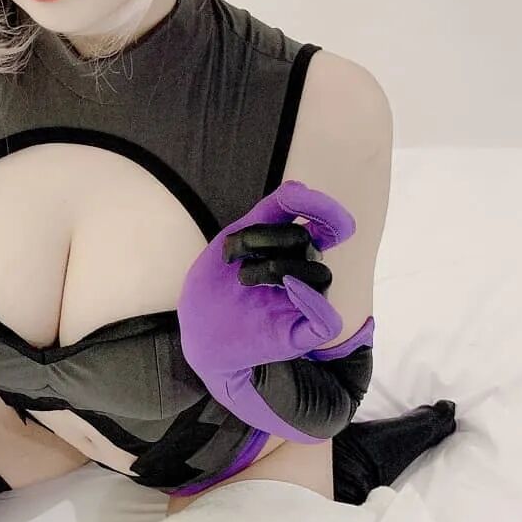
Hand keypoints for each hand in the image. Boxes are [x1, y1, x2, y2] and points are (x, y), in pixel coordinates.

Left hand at [177, 179, 354, 383]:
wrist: (195, 329)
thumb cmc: (217, 285)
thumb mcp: (235, 240)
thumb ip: (268, 212)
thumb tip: (299, 186)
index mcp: (295, 253)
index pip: (325, 226)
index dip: (322, 209)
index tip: (298, 195)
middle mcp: (306, 276)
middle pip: (305, 242)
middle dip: (261, 238)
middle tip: (228, 255)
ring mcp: (305, 306)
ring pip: (318, 275)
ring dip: (275, 268)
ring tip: (242, 279)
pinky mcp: (300, 334)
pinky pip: (326, 321)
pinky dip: (315, 302)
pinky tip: (289, 287)